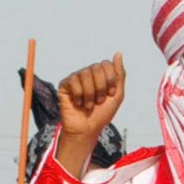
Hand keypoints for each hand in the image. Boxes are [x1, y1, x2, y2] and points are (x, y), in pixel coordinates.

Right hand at [55, 53, 125, 176]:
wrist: (87, 129)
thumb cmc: (102, 114)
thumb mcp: (117, 95)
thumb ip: (119, 75)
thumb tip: (118, 53)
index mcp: (101, 75)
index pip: (107, 64)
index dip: (110, 80)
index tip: (110, 94)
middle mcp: (88, 74)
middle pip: (96, 68)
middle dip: (101, 87)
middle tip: (99, 101)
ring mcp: (76, 78)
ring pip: (85, 74)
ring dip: (90, 93)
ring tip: (89, 105)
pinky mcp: (65, 84)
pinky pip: (73, 80)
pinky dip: (79, 94)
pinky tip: (79, 103)